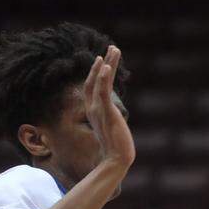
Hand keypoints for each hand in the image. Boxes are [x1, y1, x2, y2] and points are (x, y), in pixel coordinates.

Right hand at [84, 45, 134, 168]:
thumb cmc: (116, 150)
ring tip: (115, 49)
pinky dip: (103, 78)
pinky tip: (106, 65)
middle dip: (103, 62)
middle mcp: (94, 108)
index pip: (92, 87)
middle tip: (112, 48)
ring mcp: (99, 110)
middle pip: (94, 79)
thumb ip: (111, 122)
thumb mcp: (112, 130)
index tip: (103, 60)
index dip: (96, 72)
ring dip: (108, 63)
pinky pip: (103, 92)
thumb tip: (115, 122)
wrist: (116, 160)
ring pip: (101, 81)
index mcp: (94, 111)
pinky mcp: (107, 113)